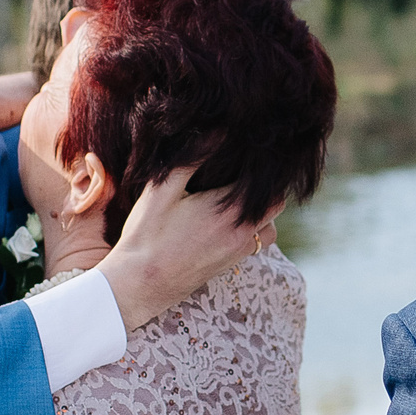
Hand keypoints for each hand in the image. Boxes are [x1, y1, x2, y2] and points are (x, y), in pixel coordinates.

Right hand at [98, 165, 279, 330]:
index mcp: (228, 209)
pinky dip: (251, 231)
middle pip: (276, 204)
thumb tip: (220, 130)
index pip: (268, 183)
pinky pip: (255, 244)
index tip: (251, 156)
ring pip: (269, 228)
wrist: (139, 284)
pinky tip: (226, 221)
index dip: (264, 168)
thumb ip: (193, 158)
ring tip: (238, 200)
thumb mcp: (162, 189)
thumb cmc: (146, 234)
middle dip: (266, 189)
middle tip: (245, 177)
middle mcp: (241, 231)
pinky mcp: (230, 265)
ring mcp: (238, 251)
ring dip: (261, 214)